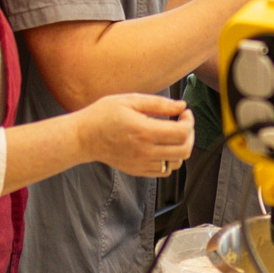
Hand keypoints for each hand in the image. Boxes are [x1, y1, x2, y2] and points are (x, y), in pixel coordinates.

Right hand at [81, 93, 195, 177]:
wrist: (83, 137)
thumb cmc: (103, 115)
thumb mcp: (129, 100)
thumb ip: (158, 104)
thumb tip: (181, 105)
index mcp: (144, 131)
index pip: (182, 133)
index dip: (189, 121)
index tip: (184, 113)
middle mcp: (145, 151)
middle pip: (184, 150)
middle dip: (190, 134)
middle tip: (182, 123)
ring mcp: (142, 163)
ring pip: (177, 162)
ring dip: (180, 148)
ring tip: (172, 135)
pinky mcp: (138, 170)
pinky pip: (164, 171)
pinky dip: (169, 160)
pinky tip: (161, 146)